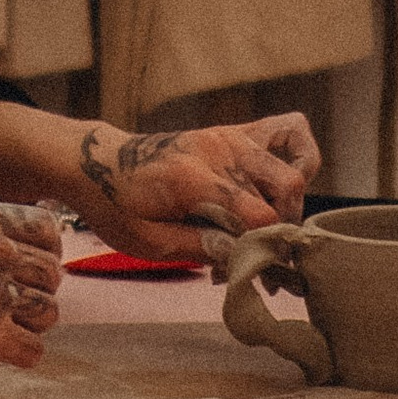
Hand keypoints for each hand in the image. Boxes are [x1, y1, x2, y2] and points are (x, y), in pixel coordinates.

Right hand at [0, 198, 64, 382]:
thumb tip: (11, 255)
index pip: (43, 228)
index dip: (44, 252)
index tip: (34, 268)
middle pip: (50, 272)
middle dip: (37, 292)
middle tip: (13, 306)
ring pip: (48, 312)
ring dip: (29, 326)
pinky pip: (33, 351)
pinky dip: (17, 357)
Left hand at [70, 114, 318, 263]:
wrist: (96, 162)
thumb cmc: (117, 204)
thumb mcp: (146, 241)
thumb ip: (199, 248)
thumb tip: (244, 255)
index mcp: (191, 177)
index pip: (257, 214)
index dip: (265, 246)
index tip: (255, 268)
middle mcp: (217, 151)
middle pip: (286, 189)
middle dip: (283, 228)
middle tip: (263, 253)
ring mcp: (229, 137)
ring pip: (295, 166)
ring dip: (292, 203)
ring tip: (268, 224)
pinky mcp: (234, 132)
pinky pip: (289, 130)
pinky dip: (302, 156)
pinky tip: (285, 186)